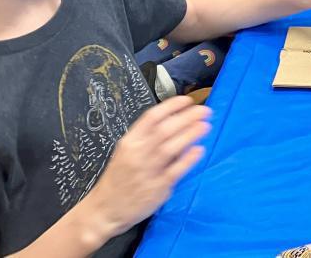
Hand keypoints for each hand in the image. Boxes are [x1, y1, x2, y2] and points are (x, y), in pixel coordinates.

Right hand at [84, 97, 209, 236]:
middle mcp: (137, 154)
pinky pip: (176, 170)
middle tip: (204, 111)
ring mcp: (147, 171)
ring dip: (190, 134)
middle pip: (164, 129)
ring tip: (205, 125)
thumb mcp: (126, 152)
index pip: (151, 117)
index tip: (187, 100)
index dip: (172, 106)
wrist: (105, 209)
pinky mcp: (157, 188)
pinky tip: (199, 150)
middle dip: (187, 117)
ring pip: (171, 147)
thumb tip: (174, 122)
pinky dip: (188, 159)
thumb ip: (146, 138)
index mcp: (129, 142)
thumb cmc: (118, 179)